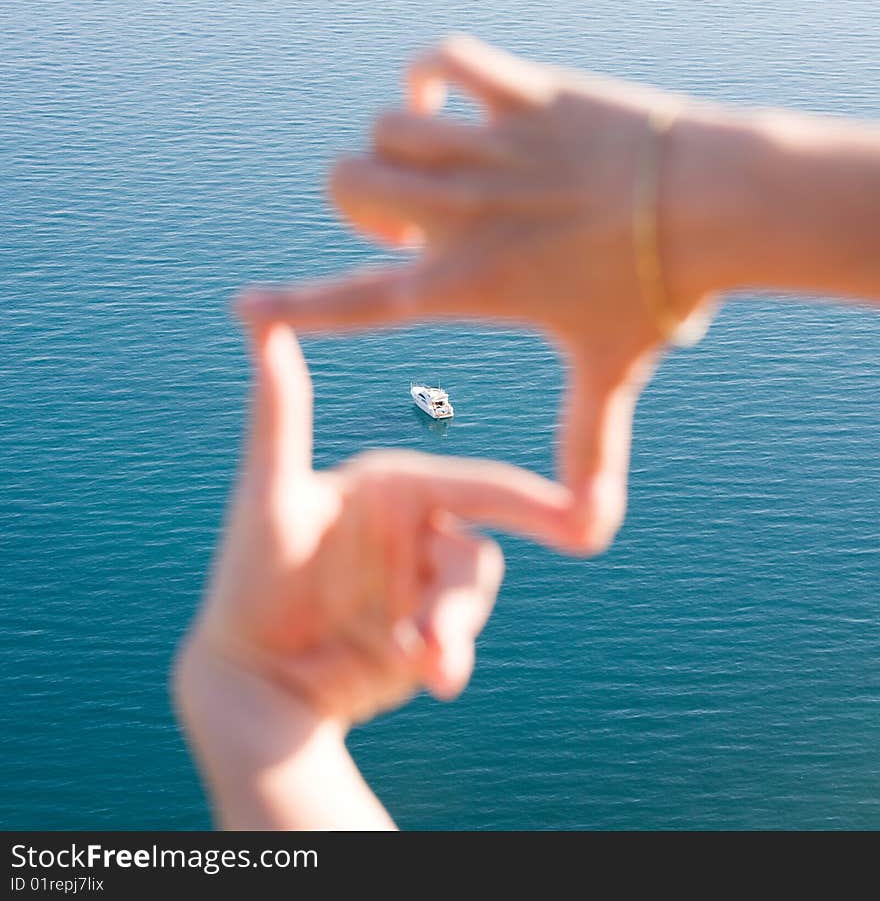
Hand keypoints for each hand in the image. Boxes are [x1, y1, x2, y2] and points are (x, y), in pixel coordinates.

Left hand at [175, 320, 578, 762]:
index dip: (528, 502)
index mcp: (394, 486)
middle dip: (461, 597)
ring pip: (468, 596)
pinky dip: (449, 657)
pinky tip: (436, 679)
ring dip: (451, 631)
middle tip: (438, 638)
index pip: (472, 486)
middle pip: (475, 552)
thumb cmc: (249, 577)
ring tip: (424, 664)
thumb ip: (278, 415)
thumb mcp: (268, 496)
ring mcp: (423, 582)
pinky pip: (457, 639)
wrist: (251, 675)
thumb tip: (256, 318)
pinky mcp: (428, 631)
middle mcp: (417, 528)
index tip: (580, 519)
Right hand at [239, 35, 718, 552]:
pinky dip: (432, 73)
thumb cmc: (657, 294)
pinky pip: (445, 58)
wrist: (717, 207)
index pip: (359, 303)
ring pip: (386, 125)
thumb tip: (597, 532)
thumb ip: (588, 447)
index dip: (293, 309)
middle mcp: (462, 214)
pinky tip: (447, 100)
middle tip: (412, 227)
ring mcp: (490, 146)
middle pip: (348, 186)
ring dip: (397, 149)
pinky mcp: (523, 94)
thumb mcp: (610, 374)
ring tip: (443, 174)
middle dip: (359, 207)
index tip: (244, 310)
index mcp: (468, 284)